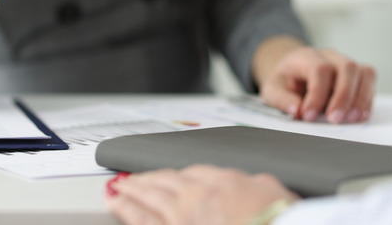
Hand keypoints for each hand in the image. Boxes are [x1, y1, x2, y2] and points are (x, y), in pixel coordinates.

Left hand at [106, 165, 299, 224]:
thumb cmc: (276, 215)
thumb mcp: (271, 188)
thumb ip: (253, 183)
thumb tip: (249, 182)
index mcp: (221, 180)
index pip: (192, 171)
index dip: (177, 174)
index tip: (169, 176)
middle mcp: (197, 195)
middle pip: (164, 180)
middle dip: (146, 178)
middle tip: (130, 177)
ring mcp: (181, 216)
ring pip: (148, 197)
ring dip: (130, 189)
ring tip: (117, 186)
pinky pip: (142, 220)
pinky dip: (126, 209)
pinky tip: (115, 202)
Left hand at [253, 36, 375, 123]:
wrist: (294, 70)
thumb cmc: (286, 81)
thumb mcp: (272, 89)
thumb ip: (282, 100)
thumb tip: (297, 111)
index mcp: (306, 57)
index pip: (319, 69)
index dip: (317, 94)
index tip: (309, 116)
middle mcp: (329, 56)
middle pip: (346, 67)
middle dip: (343, 97)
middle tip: (334, 120)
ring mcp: (345, 62)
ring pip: (363, 72)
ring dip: (360, 98)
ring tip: (351, 119)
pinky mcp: (356, 72)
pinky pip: (369, 79)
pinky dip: (367, 98)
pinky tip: (359, 115)